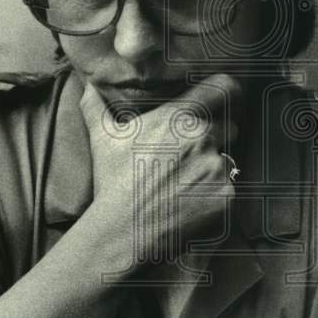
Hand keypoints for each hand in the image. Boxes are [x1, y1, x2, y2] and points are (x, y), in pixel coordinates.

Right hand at [79, 74, 241, 264]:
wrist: (125, 231)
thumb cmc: (114, 182)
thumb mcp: (103, 139)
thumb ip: (96, 107)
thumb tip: (86, 87)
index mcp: (179, 117)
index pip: (223, 88)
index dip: (226, 91)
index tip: (225, 95)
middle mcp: (203, 137)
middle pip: (229, 126)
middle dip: (217, 136)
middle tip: (191, 155)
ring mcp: (217, 167)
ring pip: (229, 158)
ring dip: (215, 166)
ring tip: (188, 182)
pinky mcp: (227, 195)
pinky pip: (231, 186)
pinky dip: (217, 193)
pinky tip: (193, 200)